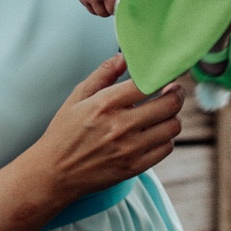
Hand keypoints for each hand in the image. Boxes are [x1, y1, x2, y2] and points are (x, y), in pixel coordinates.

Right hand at [38, 54, 182, 209]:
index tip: (168, 75)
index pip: (149, 83)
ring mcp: (130, 149)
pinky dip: (166, 138)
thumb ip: (103, 74)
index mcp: (105, 104)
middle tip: (173, 91)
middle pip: (169, 104)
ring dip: (172, 117)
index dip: (165, 76)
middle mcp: (121, 126)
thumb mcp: (77, 97)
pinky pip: (166, 148)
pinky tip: (156, 133)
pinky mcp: (134, 167)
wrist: (54, 173)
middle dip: (176, 94)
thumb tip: (124, 57)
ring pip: (172, 127)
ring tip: (163, 113)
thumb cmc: (64, 133)